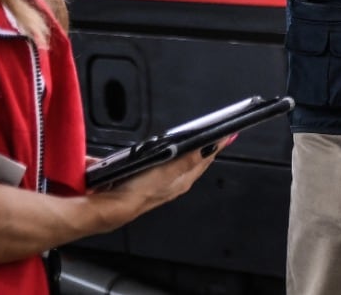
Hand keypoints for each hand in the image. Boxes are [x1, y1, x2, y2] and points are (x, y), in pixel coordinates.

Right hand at [89, 134, 234, 229]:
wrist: (110, 209)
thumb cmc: (137, 192)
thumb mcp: (167, 170)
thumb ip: (187, 158)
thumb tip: (210, 146)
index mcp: (183, 180)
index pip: (205, 159)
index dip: (217, 144)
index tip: (229, 132)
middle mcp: (175, 183)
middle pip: (195, 161)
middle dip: (206, 148)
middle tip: (219, 134)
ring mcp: (161, 183)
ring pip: (180, 163)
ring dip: (191, 152)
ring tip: (201, 141)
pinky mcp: (146, 182)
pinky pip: (165, 165)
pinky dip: (171, 156)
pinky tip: (168, 152)